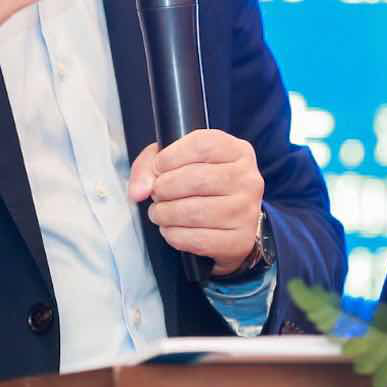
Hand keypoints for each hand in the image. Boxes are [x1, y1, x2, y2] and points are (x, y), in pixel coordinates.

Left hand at [127, 129, 264, 275]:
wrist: (229, 222)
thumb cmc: (202, 184)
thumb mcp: (177, 160)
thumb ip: (150, 165)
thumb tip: (139, 191)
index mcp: (236, 151)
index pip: (201, 145)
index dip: (170, 157)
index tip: (158, 168)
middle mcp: (248, 179)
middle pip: (196, 179)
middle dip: (164, 188)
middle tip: (157, 195)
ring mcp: (247, 211)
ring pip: (195, 212)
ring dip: (165, 214)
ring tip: (160, 213)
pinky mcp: (240, 240)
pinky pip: (198, 240)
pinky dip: (175, 235)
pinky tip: (171, 229)